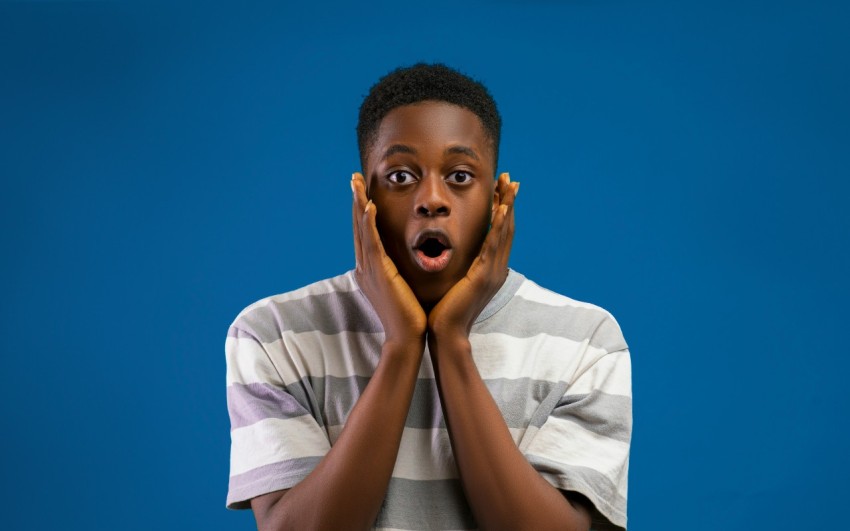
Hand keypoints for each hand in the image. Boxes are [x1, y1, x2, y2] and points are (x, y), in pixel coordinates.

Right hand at [351, 172, 426, 346]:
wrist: (407, 338)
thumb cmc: (409, 316)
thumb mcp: (400, 288)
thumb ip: (396, 272)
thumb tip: (400, 263)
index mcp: (370, 270)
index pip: (364, 234)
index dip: (362, 211)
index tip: (362, 191)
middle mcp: (365, 267)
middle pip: (358, 227)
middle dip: (356, 201)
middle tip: (354, 178)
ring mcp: (369, 269)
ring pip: (362, 230)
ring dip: (359, 205)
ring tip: (357, 183)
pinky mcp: (379, 273)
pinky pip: (372, 243)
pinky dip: (368, 223)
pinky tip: (369, 206)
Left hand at [428, 172, 518, 340]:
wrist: (445, 334)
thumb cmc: (445, 311)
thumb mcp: (457, 283)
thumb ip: (462, 269)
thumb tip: (457, 257)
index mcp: (489, 270)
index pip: (499, 234)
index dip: (503, 210)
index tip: (502, 190)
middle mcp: (496, 269)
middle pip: (507, 228)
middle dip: (509, 202)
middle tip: (511, 179)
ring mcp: (492, 273)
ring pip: (504, 233)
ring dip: (507, 207)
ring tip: (509, 185)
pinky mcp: (483, 276)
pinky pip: (493, 246)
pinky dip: (499, 226)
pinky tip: (502, 210)